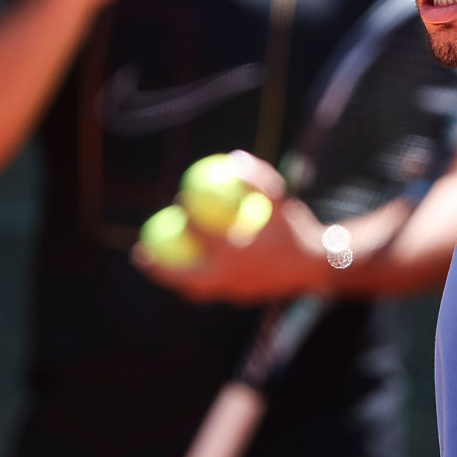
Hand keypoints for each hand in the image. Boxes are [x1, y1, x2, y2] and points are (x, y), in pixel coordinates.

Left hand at [131, 151, 331, 302]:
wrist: (316, 265)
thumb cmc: (297, 228)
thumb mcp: (281, 197)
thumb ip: (257, 177)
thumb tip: (233, 157)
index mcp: (233, 252)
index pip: (199, 234)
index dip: (185, 216)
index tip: (178, 202)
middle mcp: (229, 277)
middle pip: (182, 275)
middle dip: (156, 266)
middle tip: (140, 251)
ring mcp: (233, 292)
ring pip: (194, 290)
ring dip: (173, 279)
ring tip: (156, 265)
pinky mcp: (239, 299)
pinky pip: (211, 290)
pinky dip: (196, 281)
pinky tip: (189, 265)